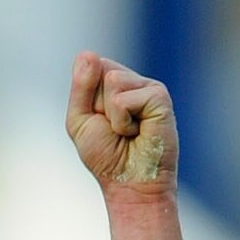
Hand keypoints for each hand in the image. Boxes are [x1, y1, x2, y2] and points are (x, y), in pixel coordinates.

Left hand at [66, 53, 177, 193]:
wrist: (131, 185)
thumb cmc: (107, 158)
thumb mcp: (80, 122)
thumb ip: (80, 88)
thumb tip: (89, 53)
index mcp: (114, 83)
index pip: (90, 66)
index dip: (85, 97)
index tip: (97, 121)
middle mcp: (132, 81)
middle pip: (100, 70)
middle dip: (97, 106)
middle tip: (113, 130)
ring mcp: (147, 87)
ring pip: (113, 81)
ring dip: (111, 116)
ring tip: (127, 132)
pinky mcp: (159, 96)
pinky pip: (125, 99)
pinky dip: (123, 122)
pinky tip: (138, 132)